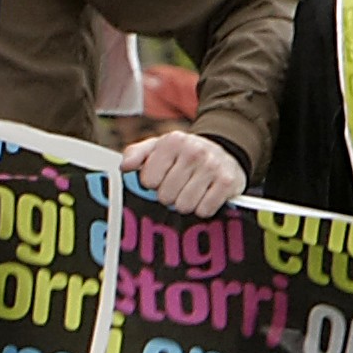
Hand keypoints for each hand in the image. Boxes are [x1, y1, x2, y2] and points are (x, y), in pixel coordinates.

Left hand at [119, 130, 246, 214]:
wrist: (224, 152)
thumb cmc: (183, 154)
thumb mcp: (158, 148)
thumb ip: (136, 154)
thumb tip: (124, 166)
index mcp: (172, 142)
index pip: (148, 180)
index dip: (153, 183)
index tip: (162, 177)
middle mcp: (193, 151)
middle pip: (165, 196)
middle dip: (169, 195)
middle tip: (179, 186)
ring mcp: (212, 166)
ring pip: (184, 206)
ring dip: (186, 204)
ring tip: (191, 191)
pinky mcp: (228, 182)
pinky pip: (204, 210)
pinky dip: (203, 209)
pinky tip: (206, 196)